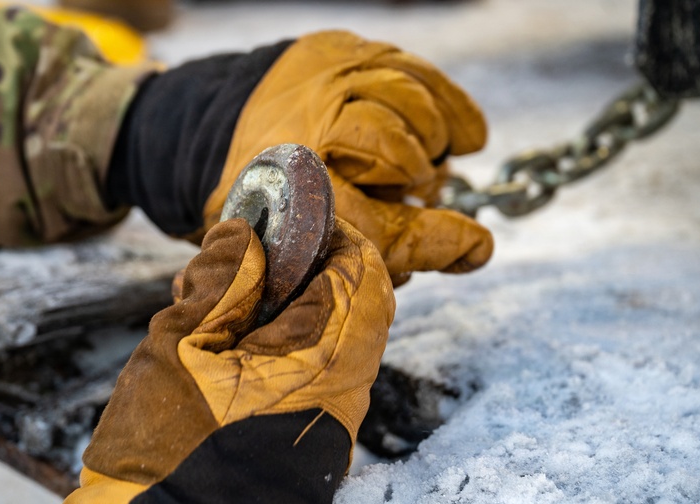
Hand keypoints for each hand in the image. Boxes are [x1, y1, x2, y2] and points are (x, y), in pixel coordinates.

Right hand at [59, 216, 394, 503]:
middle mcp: (345, 394)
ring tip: (219, 316)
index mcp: (323, 360)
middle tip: (238, 272)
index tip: (282, 225)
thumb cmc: (164, 454)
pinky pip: (315, 381)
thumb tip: (246, 233)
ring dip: (287, 316)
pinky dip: (281, 355)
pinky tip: (225, 360)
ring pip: (332, 345)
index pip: (362, 272)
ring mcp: (332, 428)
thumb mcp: (178, 348)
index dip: (328, 236)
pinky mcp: (313, 451)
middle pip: (352, 307)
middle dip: (300, 276)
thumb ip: (221, 281)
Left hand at [201, 31, 492, 284]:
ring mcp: (329, 88)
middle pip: (400, 161)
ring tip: (422, 168)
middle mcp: (308, 137)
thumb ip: (376, 249)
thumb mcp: (301, 245)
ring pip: (414, 112)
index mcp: (289, 202)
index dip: (437, 240)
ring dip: (433, 145)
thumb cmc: (273, 199)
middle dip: (423, 186)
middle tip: (420, 197)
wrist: (224, 127)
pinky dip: (452, 109)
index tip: (475, 247)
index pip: (379, 226)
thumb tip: (471, 250)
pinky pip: (420, 76)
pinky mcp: (348, 57)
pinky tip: (464, 137)